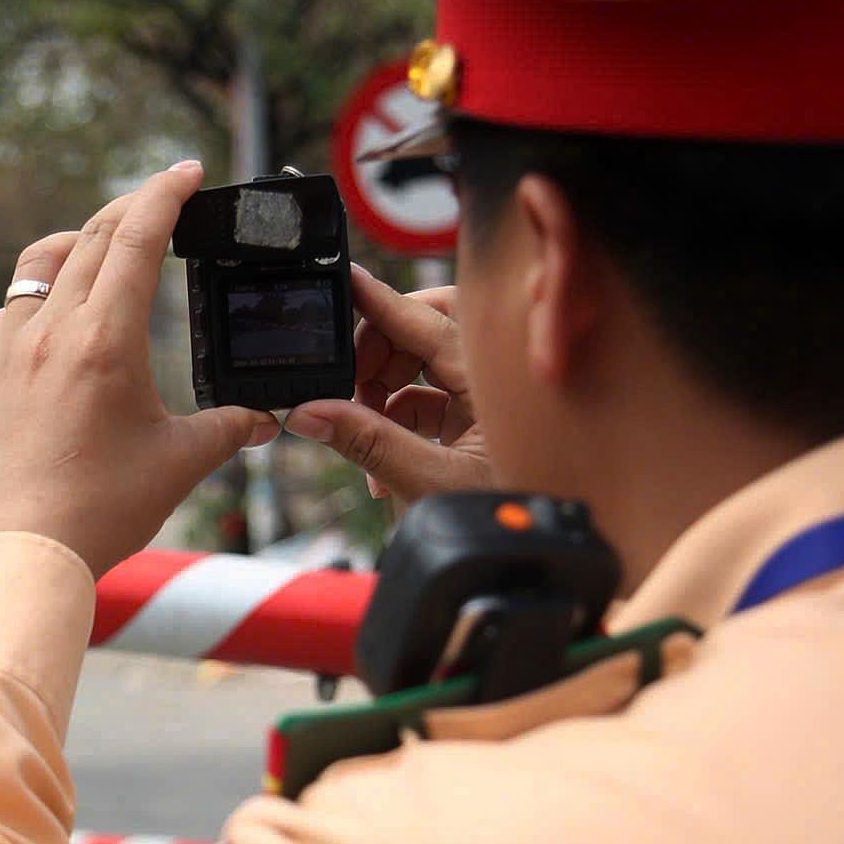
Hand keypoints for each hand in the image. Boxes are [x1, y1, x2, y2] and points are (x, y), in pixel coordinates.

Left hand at [0, 162, 280, 578]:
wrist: (16, 555)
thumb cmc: (96, 513)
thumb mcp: (177, 466)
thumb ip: (226, 431)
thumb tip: (264, 421)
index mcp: (103, 339)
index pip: (138, 238)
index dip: (165, 194)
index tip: (187, 171)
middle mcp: (49, 331)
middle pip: (92, 238)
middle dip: (132, 208)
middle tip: (161, 198)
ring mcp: (6, 350)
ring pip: (40, 264)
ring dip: (79, 243)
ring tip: (103, 249)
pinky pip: (8, 310)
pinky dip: (38, 295)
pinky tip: (53, 319)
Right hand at [283, 264, 494, 508]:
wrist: (533, 563)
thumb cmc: (505, 525)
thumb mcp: (427, 485)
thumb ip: (366, 443)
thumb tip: (310, 412)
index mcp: (492, 383)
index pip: (426, 324)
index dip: (380, 302)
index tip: (344, 281)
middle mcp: (493, 381)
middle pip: (425, 331)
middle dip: (378, 351)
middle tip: (346, 384)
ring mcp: (484, 401)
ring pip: (421, 365)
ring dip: (382, 388)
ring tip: (358, 431)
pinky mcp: (473, 424)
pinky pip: (426, 398)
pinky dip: (395, 416)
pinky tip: (377, 455)